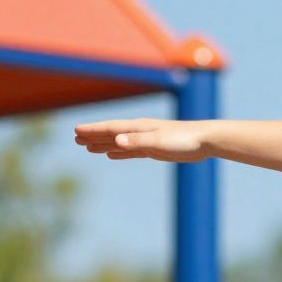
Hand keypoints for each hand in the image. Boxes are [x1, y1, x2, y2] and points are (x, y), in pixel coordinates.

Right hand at [72, 118, 211, 161]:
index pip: (110, 128)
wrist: (205, 141)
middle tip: (75, 139)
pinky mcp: (155, 149)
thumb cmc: (183, 140)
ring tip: (88, 148)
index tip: (76, 132)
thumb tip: (115, 140)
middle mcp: (139, 131)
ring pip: (119, 142)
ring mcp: (146, 139)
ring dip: (103, 144)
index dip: (92, 130)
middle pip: (111, 133)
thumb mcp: (159, 142)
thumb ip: (137, 141)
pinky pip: (131, 150)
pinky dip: (119, 152)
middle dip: (93, 136)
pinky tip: (112, 154)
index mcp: (138, 127)